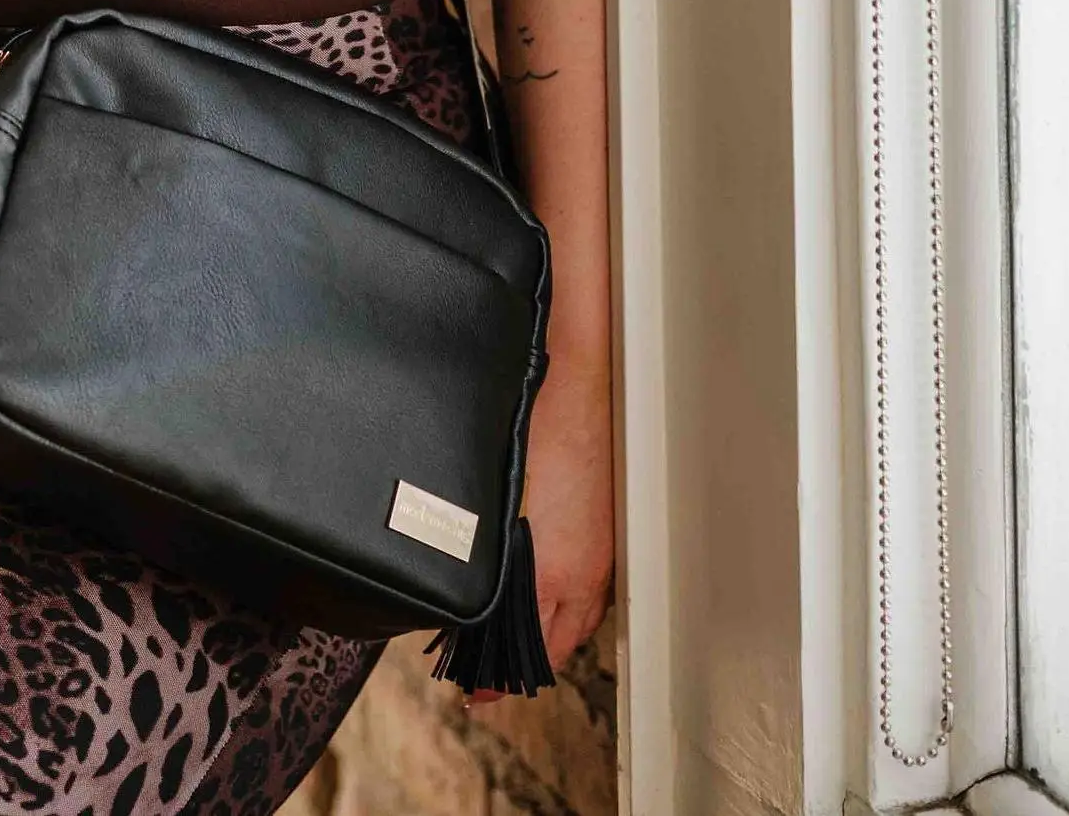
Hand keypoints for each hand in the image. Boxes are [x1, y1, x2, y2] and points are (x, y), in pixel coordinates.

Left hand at [480, 352, 613, 702]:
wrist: (581, 377)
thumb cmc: (534, 424)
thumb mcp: (495, 500)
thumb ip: (480, 549)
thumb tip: (458, 581)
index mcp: (551, 570)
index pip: (527, 649)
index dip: (498, 675)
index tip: (478, 690)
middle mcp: (583, 572)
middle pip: (555, 642)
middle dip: (523, 663)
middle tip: (492, 674)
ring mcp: (602, 552)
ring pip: (578, 618)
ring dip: (550, 634)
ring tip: (520, 639)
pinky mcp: (610, 531)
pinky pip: (591, 589)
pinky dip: (571, 604)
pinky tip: (554, 593)